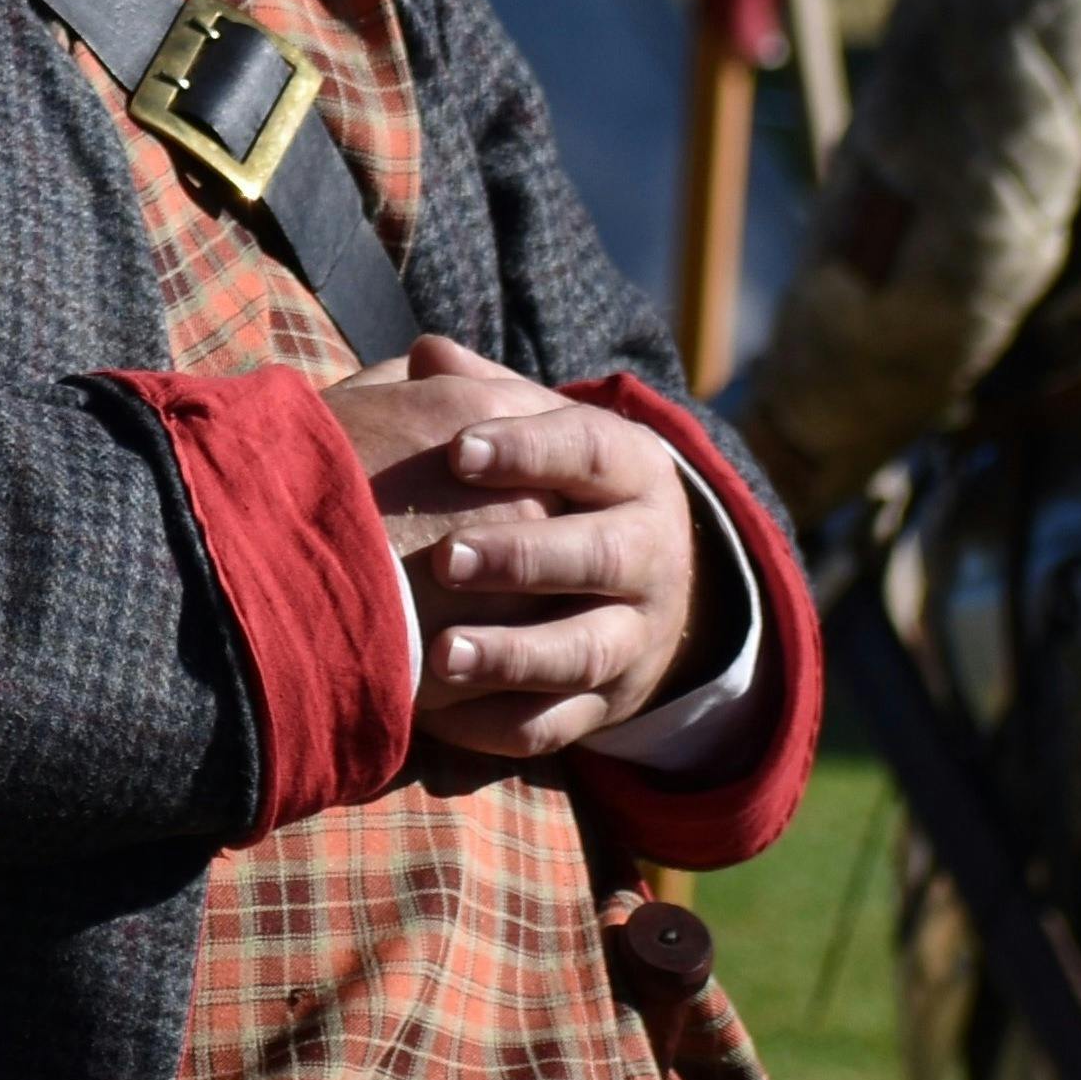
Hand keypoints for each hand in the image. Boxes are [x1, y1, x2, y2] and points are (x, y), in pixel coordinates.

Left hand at [319, 337, 711, 758]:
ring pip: (584, 650)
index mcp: (632, 472)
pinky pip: (559, 724)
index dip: (529, 451)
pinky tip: (439, 718)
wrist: (651, 584)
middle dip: (525, 557)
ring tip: (442, 656)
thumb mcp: (546, 432)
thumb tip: (429, 353)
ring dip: (515, 656)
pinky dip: (502, 726)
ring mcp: (635, 635)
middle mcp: (650, 554)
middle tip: (447, 558)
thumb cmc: (564, 487)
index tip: (457, 451)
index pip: (590, 451)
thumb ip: (487, 394)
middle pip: (600, 556)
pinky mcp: (608, 704)